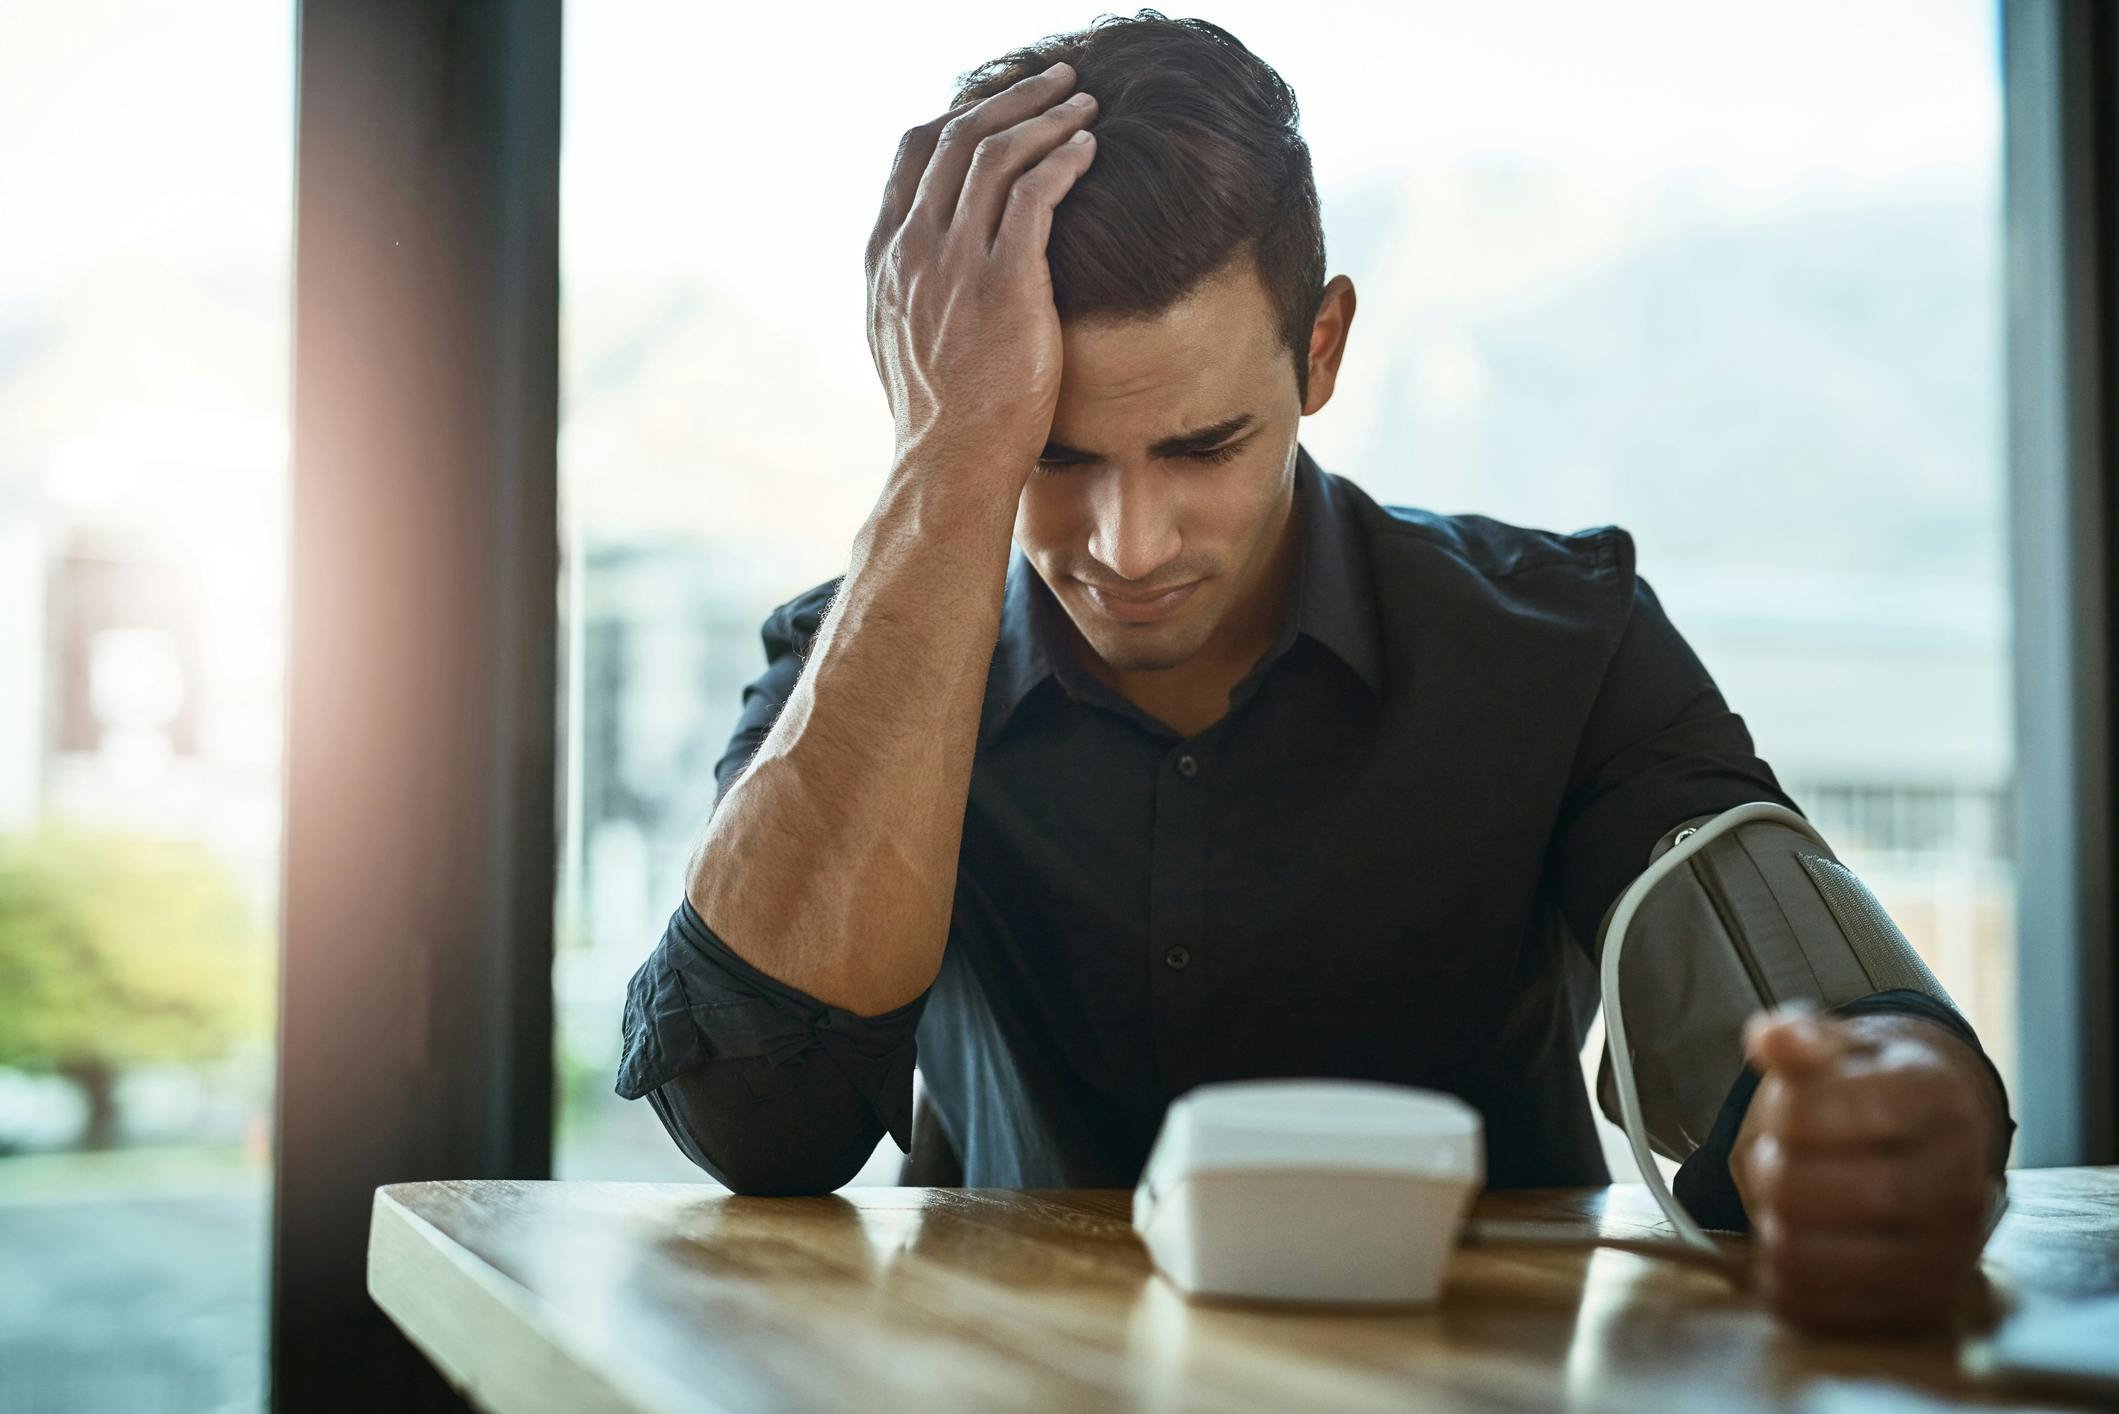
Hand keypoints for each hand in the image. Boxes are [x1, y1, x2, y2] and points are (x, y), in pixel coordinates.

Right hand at [865, 62, 1099, 486]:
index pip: (913, 154)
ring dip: (1045, 118)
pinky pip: (1035, 194)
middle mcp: (912, 249)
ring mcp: (954, 265)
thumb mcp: (902, 343)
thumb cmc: (941, 420)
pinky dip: (1065, 159)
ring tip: (1084, 105)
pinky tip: (1091, 150)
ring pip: (995, 155)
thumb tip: (928, 271)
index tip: (1003, 104)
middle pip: (956, 138)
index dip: (961, 115)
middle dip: (1011, 98)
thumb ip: (912, 292)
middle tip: (1054, 80)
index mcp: (885, 259)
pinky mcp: (1003, 284)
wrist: (949, 467)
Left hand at [1731, 1006, 2002, 1334]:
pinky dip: (1782, 1278)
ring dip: (1771, 1226)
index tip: (1785, 1109)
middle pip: (1799, 1189)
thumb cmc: (1871, 1091)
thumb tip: (1772, 1039)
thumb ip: (1798, 1039)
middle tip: (1776, 1160)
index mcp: (1935, 1098)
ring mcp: (1948, 1251)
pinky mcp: (1923, 1305)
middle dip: (1767, 1170)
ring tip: (1787, 1203)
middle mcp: (1957, 1179)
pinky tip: (1797, 1243)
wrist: (1936, 1147)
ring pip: (1803, 1255)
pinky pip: (1816, 1308)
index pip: (1807, 1112)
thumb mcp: (1840, 1049)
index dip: (1775, 1112)